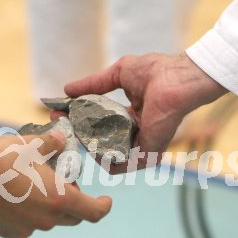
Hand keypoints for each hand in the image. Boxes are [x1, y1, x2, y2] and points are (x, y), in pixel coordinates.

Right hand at [0, 132, 111, 237]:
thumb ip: (51, 143)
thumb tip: (62, 139)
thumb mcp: (29, 144)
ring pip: (51, 221)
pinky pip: (30, 227)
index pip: (94, 212)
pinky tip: (17, 200)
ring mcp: (30, 229)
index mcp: (60, 199)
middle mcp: (48, 220)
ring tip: (35, 187)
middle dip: (75, 202)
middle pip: (73, 217)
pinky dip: (31, 215)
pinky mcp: (12, 234)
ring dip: (51, 207)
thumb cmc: (0, 160)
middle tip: (62, 182)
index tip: (106, 200)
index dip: (104, 206)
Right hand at [59, 53, 227, 171]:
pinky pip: (120, 165)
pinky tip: (89, 149)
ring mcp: (140, 145)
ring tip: (73, 137)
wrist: (177, 79)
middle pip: (102, 142)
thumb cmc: (154, 72)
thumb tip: (66, 89)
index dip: (80, 121)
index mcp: (130, 116)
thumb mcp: (118, 75)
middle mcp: (134, 133)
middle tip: (62, 128)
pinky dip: (104, 162)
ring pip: (109, 157)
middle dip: (80, 137)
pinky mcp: (145, 154)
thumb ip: (94, 83)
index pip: (101, 125)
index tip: (61, 115)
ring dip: (89, 150)